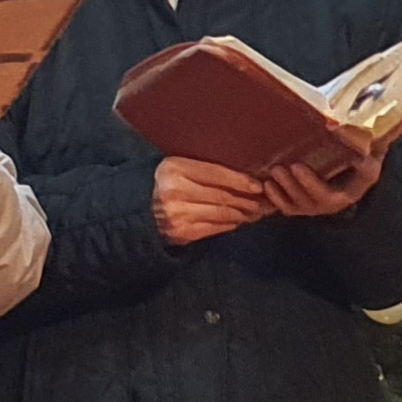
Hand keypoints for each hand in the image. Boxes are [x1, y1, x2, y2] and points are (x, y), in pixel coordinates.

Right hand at [151, 156, 270, 244]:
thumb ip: (203, 170)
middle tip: (263, 201)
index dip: (240, 180)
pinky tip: (237, 220)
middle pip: (222, 195)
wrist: (138, 213)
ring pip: (222, 213)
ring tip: (254, 211)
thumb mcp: (177, 169)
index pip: (216, 173)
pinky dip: (230, 224)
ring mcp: (178, 214)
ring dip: (243, 213)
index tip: (258, 185)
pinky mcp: (182, 232)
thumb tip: (243, 177)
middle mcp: (175, 191)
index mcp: (174, 169)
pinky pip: (215, 227)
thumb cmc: (163, 187)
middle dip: (247, 199)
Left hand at [259, 149, 383, 220]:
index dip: (310, 183)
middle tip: (278, 168)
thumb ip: (366, 149)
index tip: (297, 166)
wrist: (356, 163)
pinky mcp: (300, 204)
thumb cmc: (363, 157)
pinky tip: (265, 185)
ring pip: (294, 205)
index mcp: (347, 194)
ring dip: (280, 192)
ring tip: (271, 173)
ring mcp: (313, 206)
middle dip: (290, 186)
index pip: (328, 193)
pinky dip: (274, 199)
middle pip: (307, 201)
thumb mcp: (372, 155)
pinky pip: (285, 207)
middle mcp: (330, 205)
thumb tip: (346, 139)